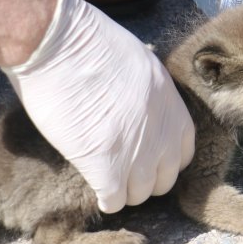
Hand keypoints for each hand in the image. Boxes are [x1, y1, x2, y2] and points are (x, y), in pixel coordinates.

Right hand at [3, 0, 194, 212]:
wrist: (58, 43)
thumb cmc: (87, 42)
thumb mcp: (138, 62)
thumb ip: (147, 92)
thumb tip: (141, 107)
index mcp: (171, 102)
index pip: (183, 149)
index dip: (164, 157)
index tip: (146, 157)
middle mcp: (162, 129)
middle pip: (166, 176)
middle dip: (146, 178)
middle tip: (124, 171)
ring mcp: (137, 150)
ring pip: (141, 193)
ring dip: (125, 190)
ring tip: (107, 181)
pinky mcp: (105, 165)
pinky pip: (114, 200)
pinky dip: (105, 200)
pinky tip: (95, 191)